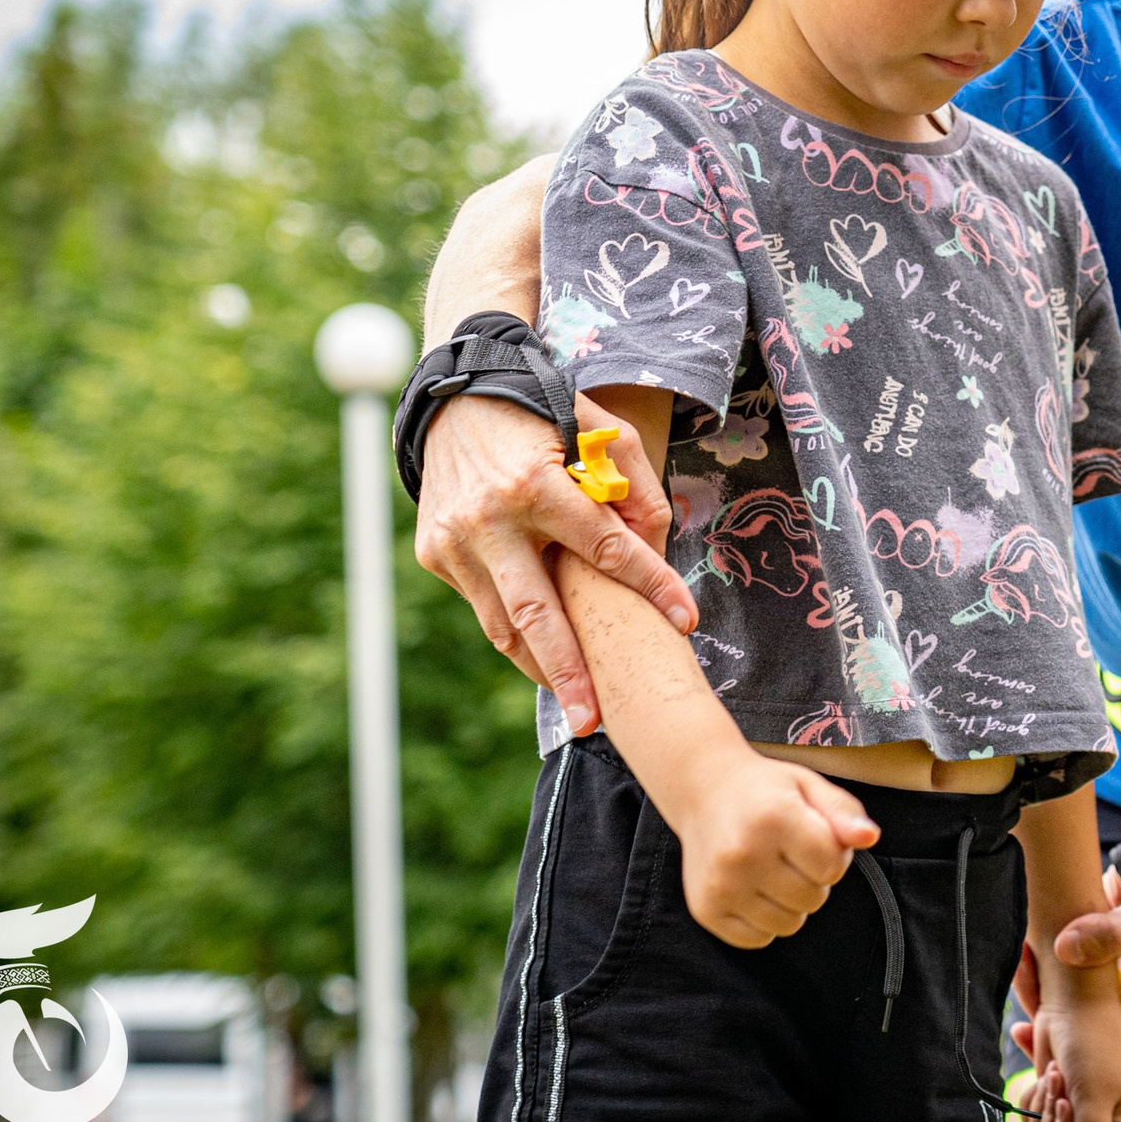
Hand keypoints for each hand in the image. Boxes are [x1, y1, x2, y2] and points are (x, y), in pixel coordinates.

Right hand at [412, 391, 698, 735]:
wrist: (454, 400)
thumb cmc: (542, 414)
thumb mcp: (599, 428)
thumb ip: (634, 485)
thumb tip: (657, 544)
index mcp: (535, 484)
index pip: (605, 547)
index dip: (649, 584)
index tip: (685, 620)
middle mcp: (488, 520)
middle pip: (536, 612)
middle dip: (569, 672)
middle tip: (595, 721)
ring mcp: (455, 542)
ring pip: (502, 624)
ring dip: (541, 668)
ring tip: (578, 704)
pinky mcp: (436, 554)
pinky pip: (483, 606)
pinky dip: (516, 633)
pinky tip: (546, 655)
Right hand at [672, 753, 880, 948]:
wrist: (703, 790)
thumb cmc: (766, 790)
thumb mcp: (809, 786)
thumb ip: (845, 812)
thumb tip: (869, 837)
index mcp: (774, 817)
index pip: (831, 867)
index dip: (834, 856)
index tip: (816, 838)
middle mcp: (744, 853)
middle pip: (813, 899)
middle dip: (813, 880)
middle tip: (792, 854)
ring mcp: (721, 884)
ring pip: (788, 924)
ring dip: (791, 903)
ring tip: (774, 871)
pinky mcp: (706, 909)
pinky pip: (757, 939)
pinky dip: (764, 921)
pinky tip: (754, 889)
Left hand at [1012, 865, 1120, 1056]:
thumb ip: (1117, 933)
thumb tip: (1064, 948)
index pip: (1110, 1049)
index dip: (1070, 1047)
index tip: (1032, 1025)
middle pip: (1084, 1019)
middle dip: (1048, 1003)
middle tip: (1022, 977)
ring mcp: (1120, 971)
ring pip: (1073, 988)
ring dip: (1046, 974)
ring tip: (1023, 955)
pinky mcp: (1105, 945)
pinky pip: (1073, 957)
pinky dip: (1054, 946)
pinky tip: (1033, 936)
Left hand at [1019, 981, 1120, 1121]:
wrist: (1072, 1006)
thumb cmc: (1091, 1047)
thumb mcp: (1094, 1094)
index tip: (1066, 1104)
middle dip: (1053, 1115)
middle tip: (1058, 1078)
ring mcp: (1074, 1114)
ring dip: (1042, 1102)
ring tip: (1054, 1071)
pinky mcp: (1053, 1100)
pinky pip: (1031, 1118)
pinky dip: (1032, 1097)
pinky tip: (1045, 1072)